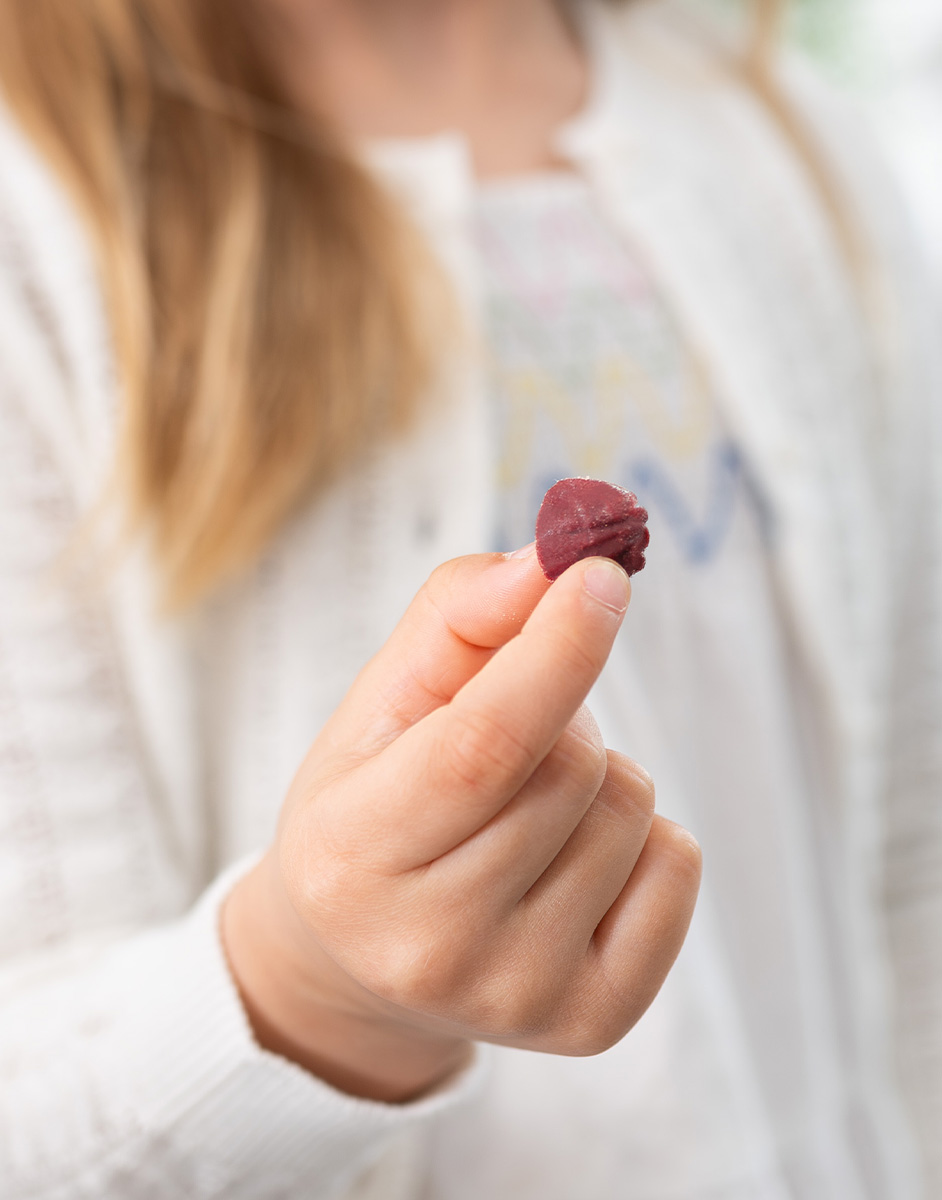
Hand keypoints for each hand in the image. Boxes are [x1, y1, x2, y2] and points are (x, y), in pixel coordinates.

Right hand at [222, 548, 700, 1101]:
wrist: (366, 955)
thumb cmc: (374, 804)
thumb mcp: (381, 700)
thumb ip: (460, 614)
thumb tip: (558, 564)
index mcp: (357, 852)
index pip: (484, 745)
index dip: (555, 651)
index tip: (602, 574)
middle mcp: (433, 944)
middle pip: (571, 769)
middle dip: (563, 711)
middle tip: (514, 732)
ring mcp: (518, 995)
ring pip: (629, 809)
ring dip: (598, 774)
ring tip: (532, 805)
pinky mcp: (591, 1020)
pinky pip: (678, 867)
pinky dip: (646, 836)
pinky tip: (576, 857)